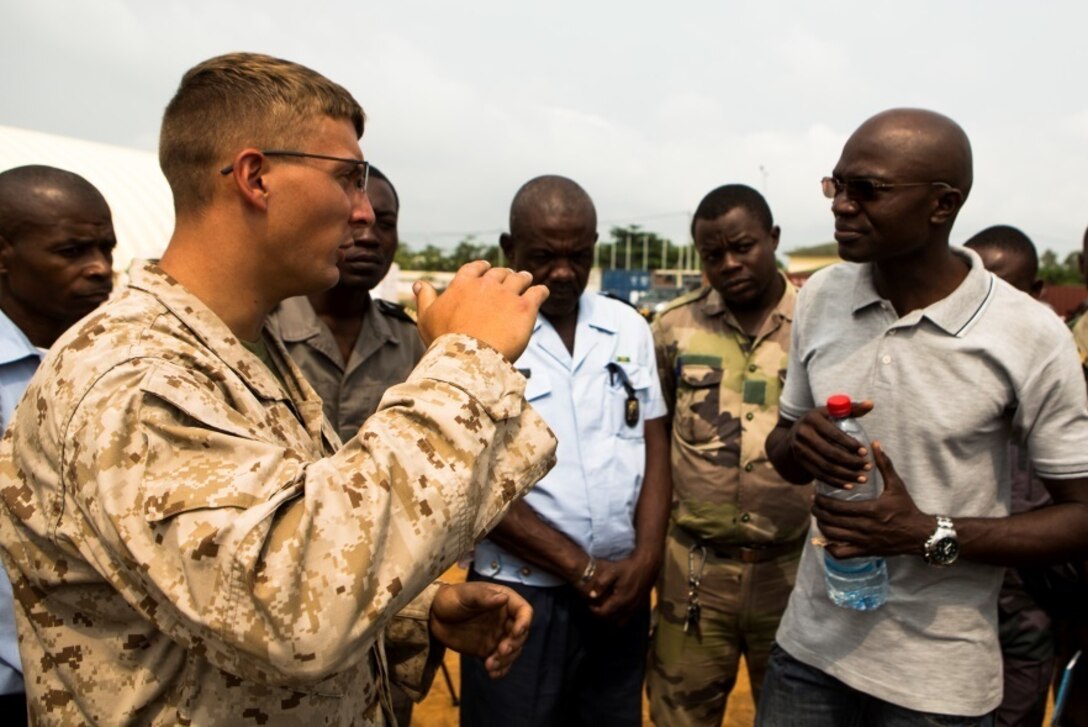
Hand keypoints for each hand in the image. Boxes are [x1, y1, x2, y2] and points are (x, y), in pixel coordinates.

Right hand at [414, 260, 548, 360]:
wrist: (468, 358)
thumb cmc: (444, 341)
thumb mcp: (427, 318)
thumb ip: (425, 298)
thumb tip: (418, 284)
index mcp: (463, 283)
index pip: (475, 268)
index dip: (482, 267)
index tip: (486, 269)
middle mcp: (487, 284)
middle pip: (500, 273)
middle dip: (505, 274)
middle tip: (510, 278)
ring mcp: (507, 294)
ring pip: (520, 278)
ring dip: (524, 278)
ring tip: (528, 280)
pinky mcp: (525, 307)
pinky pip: (537, 292)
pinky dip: (541, 292)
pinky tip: (542, 294)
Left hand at [428, 582, 532, 678]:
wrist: (434, 616)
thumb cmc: (451, 598)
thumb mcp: (466, 595)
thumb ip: (484, 597)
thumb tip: (503, 599)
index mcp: (504, 601)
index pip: (524, 611)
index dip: (524, 622)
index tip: (516, 632)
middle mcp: (505, 619)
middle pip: (520, 635)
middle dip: (514, 645)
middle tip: (500, 651)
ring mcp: (497, 636)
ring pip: (512, 651)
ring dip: (505, 660)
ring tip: (490, 665)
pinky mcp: (488, 650)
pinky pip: (500, 662)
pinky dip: (499, 669)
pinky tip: (492, 673)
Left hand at [579, 552, 658, 624]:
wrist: (646, 566)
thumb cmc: (628, 567)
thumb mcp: (613, 571)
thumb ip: (601, 583)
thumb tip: (591, 595)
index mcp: (620, 599)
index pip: (603, 613)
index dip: (594, 610)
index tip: (589, 604)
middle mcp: (628, 607)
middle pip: (611, 620)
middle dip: (602, 615)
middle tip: (596, 607)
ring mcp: (634, 608)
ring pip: (620, 622)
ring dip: (611, 619)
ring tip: (605, 609)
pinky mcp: (639, 606)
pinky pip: (627, 618)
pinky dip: (620, 617)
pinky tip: (616, 608)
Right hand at [785, 400, 874, 488]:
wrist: (795, 433)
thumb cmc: (821, 421)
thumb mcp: (831, 412)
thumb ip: (852, 409)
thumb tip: (871, 404)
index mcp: (812, 418)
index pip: (834, 434)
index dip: (850, 444)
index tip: (866, 452)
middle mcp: (802, 433)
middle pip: (830, 452)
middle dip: (851, 462)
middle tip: (867, 467)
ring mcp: (799, 449)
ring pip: (825, 466)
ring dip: (846, 475)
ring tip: (863, 478)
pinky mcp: (800, 461)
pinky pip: (819, 475)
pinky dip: (835, 482)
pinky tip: (849, 485)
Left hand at [812, 440, 933, 558]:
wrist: (919, 535)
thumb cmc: (906, 508)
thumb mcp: (897, 485)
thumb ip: (884, 465)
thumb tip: (875, 444)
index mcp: (870, 510)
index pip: (837, 507)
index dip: (822, 502)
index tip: (815, 496)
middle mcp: (865, 527)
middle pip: (831, 521)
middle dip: (818, 512)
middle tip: (813, 504)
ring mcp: (864, 541)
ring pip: (834, 536)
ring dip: (822, 526)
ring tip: (818, 517)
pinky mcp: (865, 551)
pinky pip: (842, 554)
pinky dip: (830, 548)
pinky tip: (826, 539)